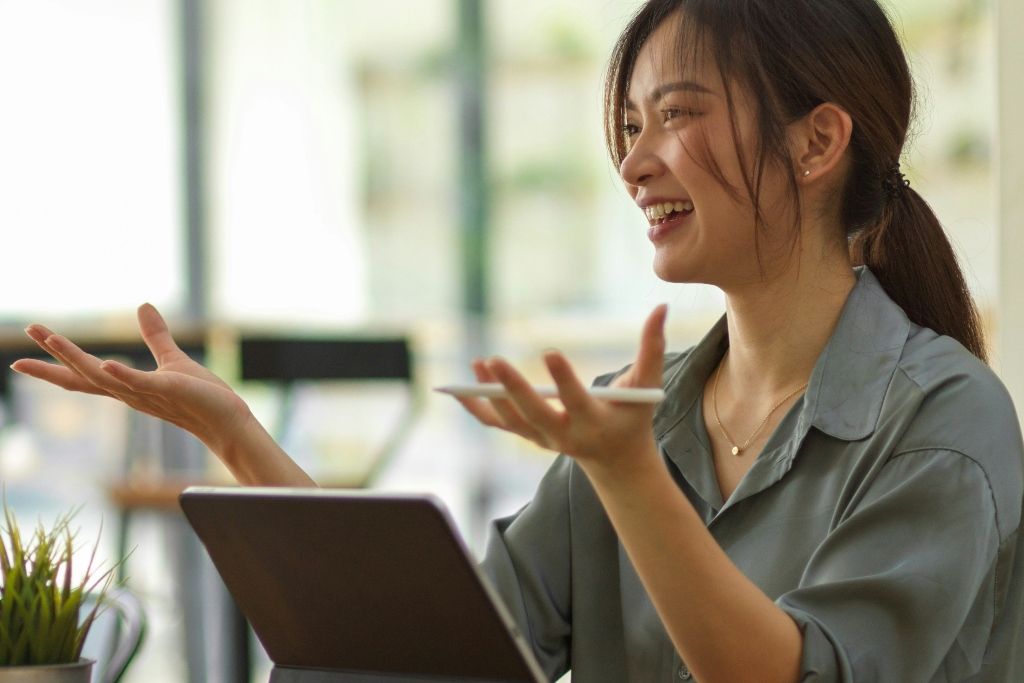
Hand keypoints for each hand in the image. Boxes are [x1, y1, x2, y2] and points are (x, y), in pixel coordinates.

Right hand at [11, 304, 251, 455]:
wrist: (227, 420)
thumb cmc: (201, 396)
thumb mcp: (172, 360)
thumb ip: (156, 336)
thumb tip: (143, 306)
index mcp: (128, 386)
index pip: (83, 376)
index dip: (54, 365)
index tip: (21, 359)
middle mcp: (130, 393)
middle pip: (82, 375)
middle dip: (53, 356)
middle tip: (28, 331)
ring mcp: (147, 393)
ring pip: (103, 376)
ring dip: (76, 357)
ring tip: (51, 337)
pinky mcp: (168, 390)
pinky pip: (140, 383)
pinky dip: (122, 375)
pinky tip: (107, 363)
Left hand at [456, 305, 667, 473]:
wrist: (615, 459)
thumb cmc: (633, 415)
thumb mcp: (647, 385)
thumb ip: (653, 347)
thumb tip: (661, 307)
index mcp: (594, 422)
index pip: (576, 401)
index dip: (564, 380)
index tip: (550, 352)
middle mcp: (564, 436)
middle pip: (534, 414)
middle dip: (513, 388)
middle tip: (494, 360)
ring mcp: (541, 438)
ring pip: (510, 421)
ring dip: (491, 395)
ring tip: (481, 363)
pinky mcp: (527, 435)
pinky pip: (496, 424)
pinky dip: (476, 409)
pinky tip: (457, 390)